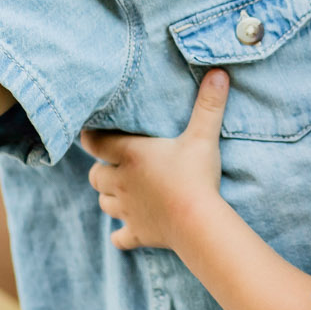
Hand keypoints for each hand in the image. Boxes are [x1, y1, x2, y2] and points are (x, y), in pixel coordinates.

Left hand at [82, 70, 229, 250]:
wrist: (197, 223)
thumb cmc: (196, 176)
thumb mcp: (202, 136)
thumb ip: (208, 104)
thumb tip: (219, 72)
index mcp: (129, 155)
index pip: (94, 143)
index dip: (90, 137)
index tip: (93, 133)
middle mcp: (120, 182)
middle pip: (95, 176)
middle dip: (102, 170)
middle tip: (118, 165)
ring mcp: (126, 210)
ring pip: (104, 203)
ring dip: (109, 197)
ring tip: (125, 192)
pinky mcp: (137, 233)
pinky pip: (119, 237)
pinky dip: (121, 234)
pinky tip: (129, 230)